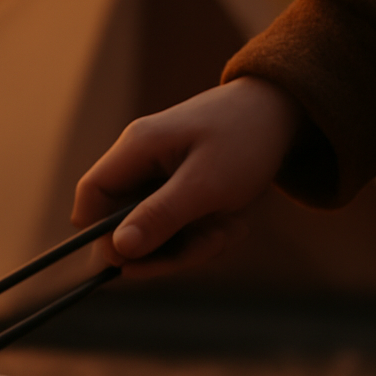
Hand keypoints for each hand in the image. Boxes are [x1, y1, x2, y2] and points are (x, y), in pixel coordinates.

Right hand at [72, 77, 299, 274]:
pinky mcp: (180, 189)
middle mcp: (141, 161)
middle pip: (124, 224)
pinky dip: (203, 234)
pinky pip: (178, 227)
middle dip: (163, 248)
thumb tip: (117, 250)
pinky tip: (232, 222)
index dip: (99, 234)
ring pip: (155, 232)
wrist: (284, 113)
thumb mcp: (206, 184)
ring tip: (229, 230)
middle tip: (206, 247)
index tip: (130, 262)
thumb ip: (160, 216)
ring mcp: (160, 176)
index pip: (91, 196)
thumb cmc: (246, 139)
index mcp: (136, 148)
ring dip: (191, 244)